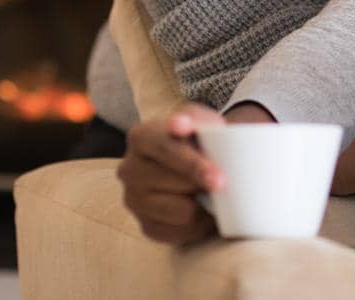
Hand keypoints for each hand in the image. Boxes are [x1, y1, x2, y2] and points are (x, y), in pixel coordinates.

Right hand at [116, 101, 226, 243]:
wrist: (194, 162)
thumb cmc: (198, 139)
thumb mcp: (200, 121)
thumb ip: (197, 121)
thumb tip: (182, 125)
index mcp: (141, 137)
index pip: (167, 150)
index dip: (193, 164)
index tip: (217, 179)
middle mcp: (129, 169)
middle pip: (175, 183)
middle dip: (204, 184)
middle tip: (225, 186)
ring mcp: (134, 200)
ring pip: (181, 211)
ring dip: (203, 205)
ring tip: (212, 194)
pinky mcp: (145, 226)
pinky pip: (179, 233)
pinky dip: (199, 225)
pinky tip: (204, 210)